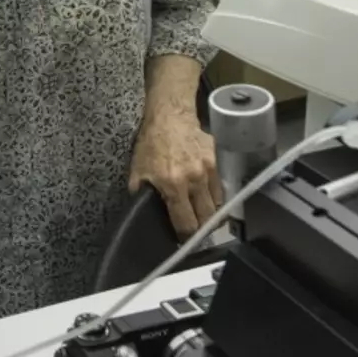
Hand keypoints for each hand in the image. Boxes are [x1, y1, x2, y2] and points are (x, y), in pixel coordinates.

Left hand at [129, 110, 222, 240]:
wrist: (169, 117)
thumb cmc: (151, 144)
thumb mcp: (137, 171)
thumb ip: (141, 195)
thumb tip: (144, 214)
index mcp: (173, 185)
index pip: (186, 222)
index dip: (185, 235)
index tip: (182, 239)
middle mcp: (195, 180)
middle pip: (207, 218)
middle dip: (201, 228)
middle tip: (194, 231)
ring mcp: (209, 170)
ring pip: (217, 204)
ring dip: (209, 213)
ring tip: (201, 216)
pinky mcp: (217, 161)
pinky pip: (220, 187)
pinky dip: (214, 196)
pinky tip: (205, 196)